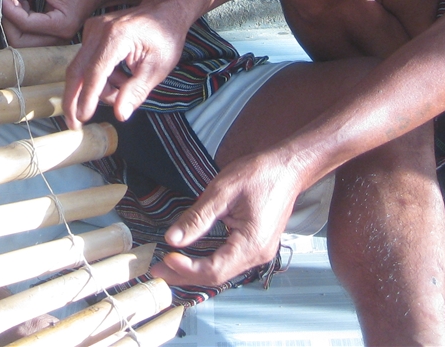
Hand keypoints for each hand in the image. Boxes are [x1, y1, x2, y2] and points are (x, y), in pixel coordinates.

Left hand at [0, 0, 100, 46]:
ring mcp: (54, 39)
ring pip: (21, 40)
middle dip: (7, 18)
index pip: (25, 24)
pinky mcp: (51, 35)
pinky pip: (27, 34)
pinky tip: (21, 0)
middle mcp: (58, 39)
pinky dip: (18, 18)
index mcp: (61, 26)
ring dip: (12, 19)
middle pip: (19, 40)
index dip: (9, 7)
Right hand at [61, 3, 189, 126]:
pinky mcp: (92, 31)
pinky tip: (120, 79)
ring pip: (83, 68)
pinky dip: (100, 77)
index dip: (87, 98)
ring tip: (123, 92)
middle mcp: (99, 30)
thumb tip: (120, 115)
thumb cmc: (165, 38)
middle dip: (74, 99)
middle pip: (77, 70)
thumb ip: (136, 92)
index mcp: (116, 38)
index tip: (83, 119)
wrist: (165, 10)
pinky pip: (88, 61)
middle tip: (75, 123)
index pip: (94, 73)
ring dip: (98, 88)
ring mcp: (93, 29)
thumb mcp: (157, 69)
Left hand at [152, 150, 302, 288]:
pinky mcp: (256, 246)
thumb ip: (197, 217)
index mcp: (251, 244)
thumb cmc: (258, 174)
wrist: (288, 167)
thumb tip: (172, 239)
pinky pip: (228, 262)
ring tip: (168, 267)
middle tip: (156, 270)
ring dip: (194, 271)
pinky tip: (190, 259)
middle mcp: (258, 255)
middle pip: (216, 276)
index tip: (164, 257)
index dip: (186, 268)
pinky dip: (207, 263)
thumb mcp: (222, 191)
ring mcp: (259, 252)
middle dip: (185, 275)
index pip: (213, 270)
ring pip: (222, 272)